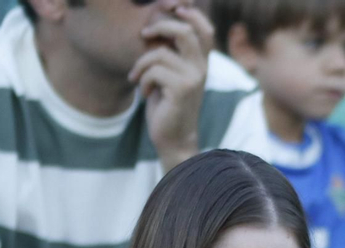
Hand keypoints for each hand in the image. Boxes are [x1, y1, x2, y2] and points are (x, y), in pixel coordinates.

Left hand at [131, 4, 212, 169]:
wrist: (173, 138)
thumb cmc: (167, 104)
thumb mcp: (170, 74)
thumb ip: (169, 52)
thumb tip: (154, 25)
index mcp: (201, 62)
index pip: (205, 30)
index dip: (191, 14)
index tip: (173, 8)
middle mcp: (202, 68)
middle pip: (184, 31)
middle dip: (160, 28)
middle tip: (144, 35)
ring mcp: (194, 79)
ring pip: (160, 53)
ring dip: (142, 65)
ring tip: (139, 78)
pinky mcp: (182, 90)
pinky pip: (154, 70)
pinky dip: (142, 80)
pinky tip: (145, 92)